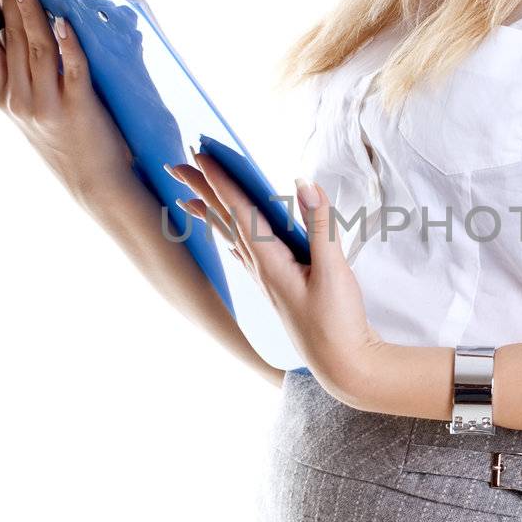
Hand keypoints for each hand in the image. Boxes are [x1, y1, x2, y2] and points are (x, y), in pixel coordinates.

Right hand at [0, 0, 135, 207]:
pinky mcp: (78, 107)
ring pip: (35, 45)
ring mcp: (47, 104)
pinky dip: (67, 41)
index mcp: (3, 98)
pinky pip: (71, 67)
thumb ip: (25, 78)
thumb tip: (31, 30)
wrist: (97, 186)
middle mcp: (19, 99)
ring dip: (30, 6)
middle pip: (9, 34)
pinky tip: (63, 19)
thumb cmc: (69, 146)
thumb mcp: (32, 114)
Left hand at [165, 149, 385, 405]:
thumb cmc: (339, 323)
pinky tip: (228, 237)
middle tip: (178, 165)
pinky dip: (233, 237)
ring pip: (231, 236)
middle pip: (226, 220)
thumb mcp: (335, 271)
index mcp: (270, 262)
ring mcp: (267, 281)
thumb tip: (305, 185)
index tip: (201, 155)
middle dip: (202, 190)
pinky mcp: (277, 290)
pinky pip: (246, 254)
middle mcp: (261, 270)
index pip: (239, 210)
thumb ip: (320, 226)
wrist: (343, 367)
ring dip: (211, 212)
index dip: (221, 180)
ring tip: (188, 197)